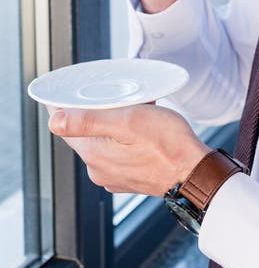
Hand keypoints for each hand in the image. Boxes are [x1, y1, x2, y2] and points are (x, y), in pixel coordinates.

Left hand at [48, 104, 209, 195]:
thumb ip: (88, 121)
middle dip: (94, 112)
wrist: (195, 172)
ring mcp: (113, 176)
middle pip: (84, 132)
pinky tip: (141, 130)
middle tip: (112, 94)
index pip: (64, 126)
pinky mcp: (128, 178)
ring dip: (111, 124)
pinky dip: (123, 138)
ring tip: (133, 110)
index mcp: (93, 155)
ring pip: (102, 141)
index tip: (67, 90)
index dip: (63, 105)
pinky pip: (117, 152)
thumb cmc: (167, 144)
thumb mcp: (127, 121)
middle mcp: (98, 169)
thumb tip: (54, 121)